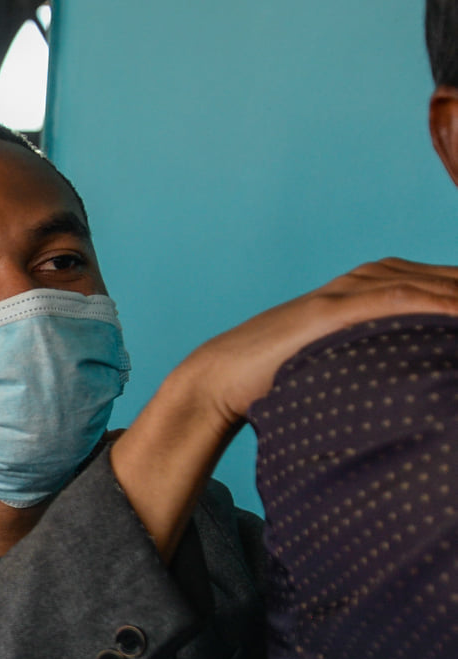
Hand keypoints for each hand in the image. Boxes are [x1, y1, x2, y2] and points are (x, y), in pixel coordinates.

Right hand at [192, 258, 457, 422]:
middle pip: (456, 280)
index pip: (455, 284)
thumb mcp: (353, 360)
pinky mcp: (336, 306)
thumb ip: (390, 354)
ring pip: (439, 286)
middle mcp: (373, 275)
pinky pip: (405, 299)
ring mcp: (354, 287)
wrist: (225, 376)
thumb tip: (430, 382)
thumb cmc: (286, 377)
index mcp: (381, 283)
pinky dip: (443, 305)